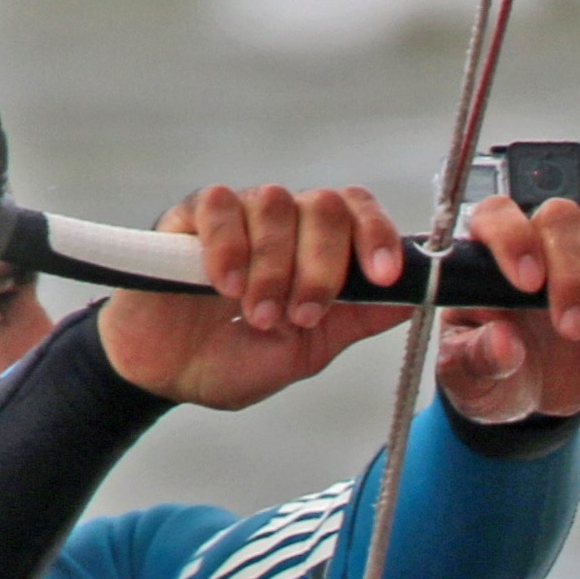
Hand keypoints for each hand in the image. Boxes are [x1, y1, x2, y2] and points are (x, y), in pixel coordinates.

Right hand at [97, 186, 419, 408]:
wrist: (165, 375)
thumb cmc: (233, 359)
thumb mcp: (308, 351)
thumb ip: (358, 320)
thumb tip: (415, 298)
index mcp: (318, 248)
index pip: (358, 213)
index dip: (378, 236)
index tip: (383, 275)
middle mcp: (284, 222)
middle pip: (324, 207)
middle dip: (321, 266)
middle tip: (300, 316)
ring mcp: (239, 215)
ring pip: (275, 204)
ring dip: (272, 266)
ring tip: (255, 314)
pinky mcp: (190, 215)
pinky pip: (220, 206)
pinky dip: (228, 246)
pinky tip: (222, 284)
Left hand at [431, 195, 579, 431]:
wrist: (541, 394)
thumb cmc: (496, 376)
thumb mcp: (472, 381)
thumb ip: (477, 359)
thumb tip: (504, 342)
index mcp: (489, 257)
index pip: (498, 216)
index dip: (514, 239)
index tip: (528, 284)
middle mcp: (539, 240)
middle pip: (560, 218)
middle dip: (572, 271)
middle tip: (572, 328)